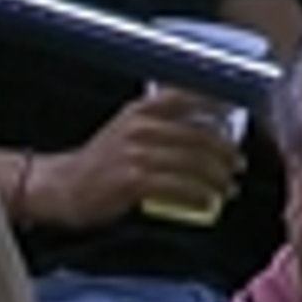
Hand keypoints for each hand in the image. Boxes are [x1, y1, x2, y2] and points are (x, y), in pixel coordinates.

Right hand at [34, 87, 244, 227]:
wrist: (63, 188)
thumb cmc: (97, 165)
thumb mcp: (125, 130)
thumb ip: (158, 125)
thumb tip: (200, 134)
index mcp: (141, 110)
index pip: (190, 97)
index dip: (219, 107)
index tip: (237, 119)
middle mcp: (141, 127)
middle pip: (198, 135)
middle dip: (224, 152)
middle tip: (237, 166)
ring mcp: (137, 154)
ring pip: (191, 163)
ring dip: (216, 178)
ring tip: (228, 188)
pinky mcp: (134, 181)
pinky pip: (177, 187)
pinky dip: (197, 196)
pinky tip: (208, 203)